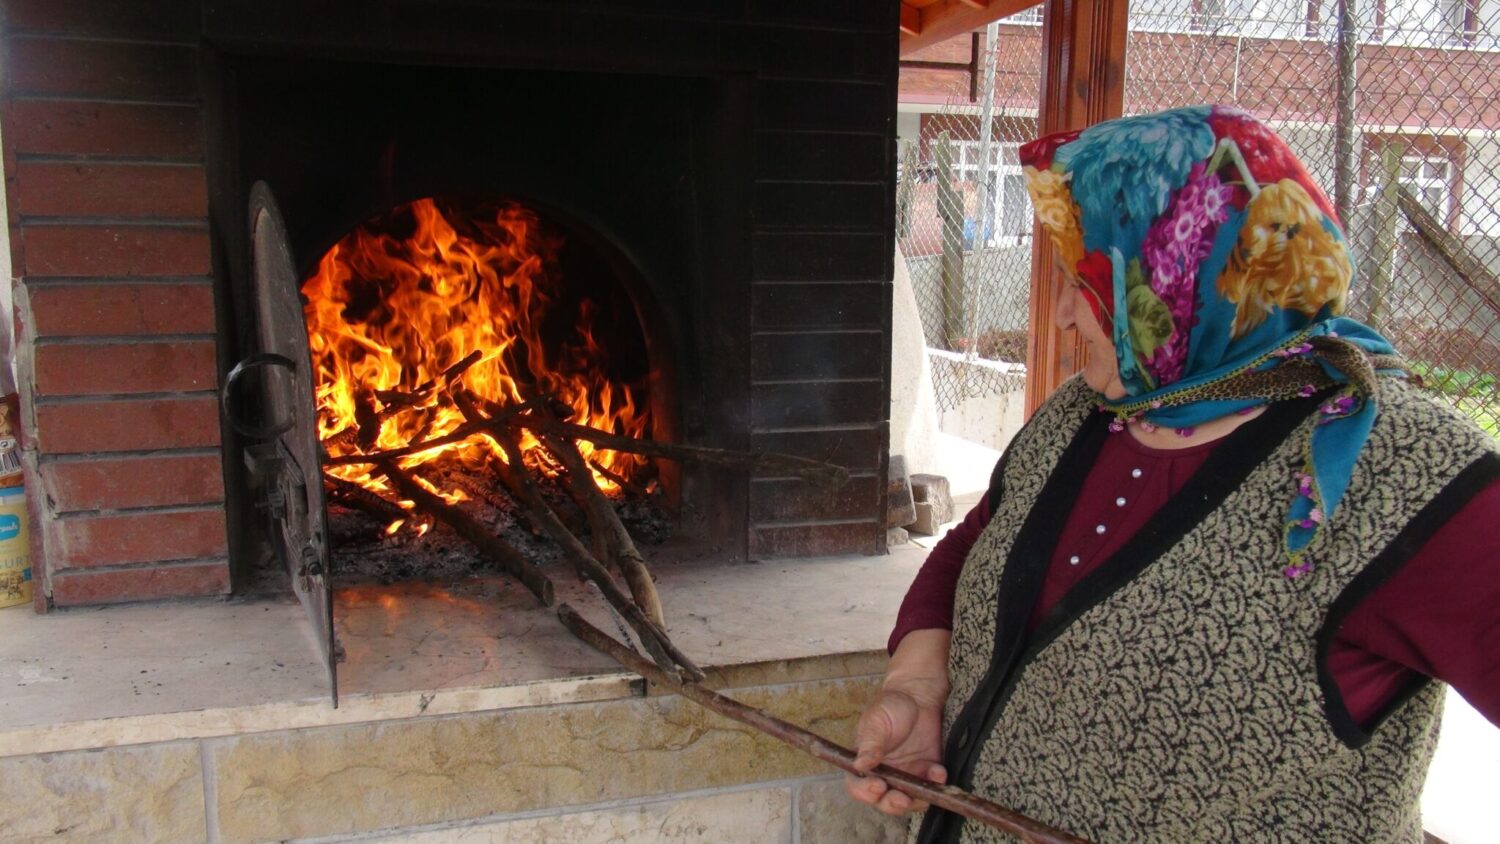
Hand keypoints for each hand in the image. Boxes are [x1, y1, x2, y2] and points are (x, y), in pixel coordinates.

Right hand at [843, 629, 951, 816]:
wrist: (919, 695)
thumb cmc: (891, 705)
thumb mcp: (876, 721)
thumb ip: (870, 744)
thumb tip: (859, 765)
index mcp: (865, 762)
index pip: (857, 785)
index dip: (865, 792)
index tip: (877, 786)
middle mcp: (883, 773)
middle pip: (883, 800)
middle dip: (892, 804)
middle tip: (901, 799)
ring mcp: (905, 774)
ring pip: (908, 799)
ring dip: (916, 799)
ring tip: (925, 787)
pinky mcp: (926, 771)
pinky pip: (930, 787)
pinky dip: (935, 785)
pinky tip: (938, 771)